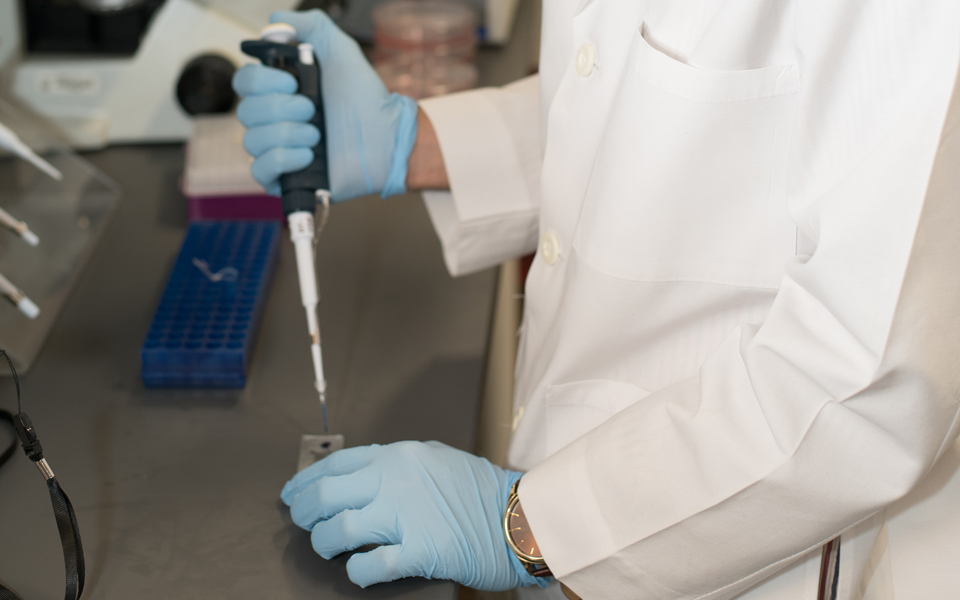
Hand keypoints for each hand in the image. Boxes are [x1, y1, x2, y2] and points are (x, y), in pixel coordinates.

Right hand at [232, 10, 417, 199]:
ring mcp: (279, 150)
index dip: (261, 81)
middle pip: (245, 111)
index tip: (292, 82)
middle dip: (281, 108)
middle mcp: (275, 120)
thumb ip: (312, 27)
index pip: (243, 82)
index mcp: (280, 92)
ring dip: (287, 134)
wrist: (386, 138)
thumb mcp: (342, 51)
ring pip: (252, 141)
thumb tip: (275, 21)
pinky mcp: (286, 178)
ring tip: (317, 135)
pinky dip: (282, 160)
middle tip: (313, 109)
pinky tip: (308, 156)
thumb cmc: (366, 100)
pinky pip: (259, 171)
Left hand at [281, 441, 547, 589]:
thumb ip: (396, 465)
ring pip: (340, 529)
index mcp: (398, 456)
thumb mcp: (435, 458)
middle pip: (327, 495)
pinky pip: (369, 565)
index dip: (306, 481)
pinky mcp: (419, 551)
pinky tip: (359, 570)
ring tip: (330, 548)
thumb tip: (359, 478)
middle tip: (305, 523)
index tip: (293, 493)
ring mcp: (406, 516)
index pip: (335, 464)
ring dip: (325, 543)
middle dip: (306, 513)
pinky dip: (356, 571)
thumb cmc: (481, 491)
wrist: (520, 516)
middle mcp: (396, 480)